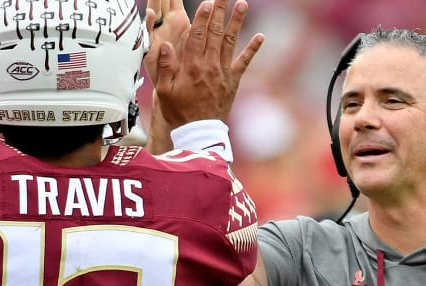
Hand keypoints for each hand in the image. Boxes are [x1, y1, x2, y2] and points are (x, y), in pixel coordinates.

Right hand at [152, 0, 263, 126]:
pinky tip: (261, 36)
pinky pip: (244, 63)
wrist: (199, 132)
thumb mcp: (164, 91)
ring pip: (231, 42)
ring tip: (242, 4)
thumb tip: (165, 45)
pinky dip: (253, 49)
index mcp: (191, 66)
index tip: (207, 2)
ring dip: (237, 22)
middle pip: (215, 33)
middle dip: (219, 11)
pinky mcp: (233, 82)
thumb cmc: (178, 112)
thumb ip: (165, 67)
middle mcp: (209, 66)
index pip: (197, 35)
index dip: (202, 17)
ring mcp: (223, 73)